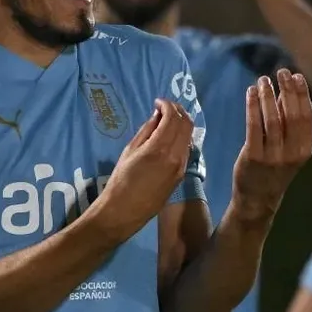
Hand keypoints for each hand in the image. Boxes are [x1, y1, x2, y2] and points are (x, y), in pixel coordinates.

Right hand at [99, 99, 193, 240]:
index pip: (173, 118)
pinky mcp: (182, 174)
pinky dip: (181, 137)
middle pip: (186, 125)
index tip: (158, 101)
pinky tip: (170, 136)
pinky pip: (186, 149)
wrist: (125, 210)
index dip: (167, 105)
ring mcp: (181, 166)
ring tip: (167, 119)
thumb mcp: (130, 150)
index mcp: (160, 148)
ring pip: (189, 137)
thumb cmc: (121, 179)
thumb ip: (147, 130)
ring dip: (181, 124)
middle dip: (178, 111)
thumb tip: (158, 115)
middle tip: (165, 107)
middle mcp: (176, 156)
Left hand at [232, 70, 311, 222]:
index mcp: (305, 150)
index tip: (297, 76)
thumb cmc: (274, 168)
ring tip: (262, 80)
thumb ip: (289, 123)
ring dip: (267, 95)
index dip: (302, 94)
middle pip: (291, 115)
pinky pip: (253, 126)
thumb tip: (288, 91)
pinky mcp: (253, 157)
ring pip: (272, 118)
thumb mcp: (289, 148)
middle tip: (281, 72)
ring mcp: (272, 156)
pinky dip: (252, 106)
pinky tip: (250, 93)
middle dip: (287, 90)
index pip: (306, 116)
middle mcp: (292, 153)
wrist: (258, 199)